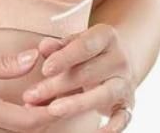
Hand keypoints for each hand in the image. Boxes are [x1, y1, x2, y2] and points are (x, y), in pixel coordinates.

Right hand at [0, 49, 63, 131]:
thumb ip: (2, 66)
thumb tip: (32, 58)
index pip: (28, 122)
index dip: (50, 113)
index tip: (65, 98)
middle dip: (44, 118)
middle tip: (58, 98)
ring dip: (28, 122)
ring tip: (40, 101)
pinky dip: (10, 124)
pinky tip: (14, 109)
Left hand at [21, 24, 135, 131]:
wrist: (118, 59)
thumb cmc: (86, 50)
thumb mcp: (73, 42)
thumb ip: (57, 45)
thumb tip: (43, 47)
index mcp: (105, 36)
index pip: (84, 46)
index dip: (64, 58)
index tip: (45, 70)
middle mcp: (119, 59)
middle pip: (88, 73)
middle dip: (57, 85)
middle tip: (31, 95)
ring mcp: (125, 83)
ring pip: (102, 94)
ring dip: (75, 104)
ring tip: (51, 110)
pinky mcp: (128, 105)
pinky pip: (122, 118)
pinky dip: (111, 127)